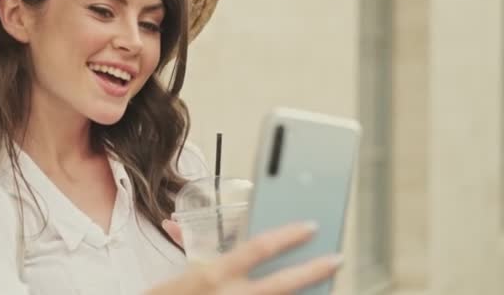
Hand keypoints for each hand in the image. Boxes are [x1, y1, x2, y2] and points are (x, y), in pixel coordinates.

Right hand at [147, 222, 341, 294]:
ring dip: (304, 292)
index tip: (309, 228)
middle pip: (282, 284)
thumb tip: (177, 224)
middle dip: (313, 271)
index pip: (258, 249)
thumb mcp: (180, 273)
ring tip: (323, 284)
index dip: (288, 236)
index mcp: (212, 274)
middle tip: (335, 259)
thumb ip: (188, 246)